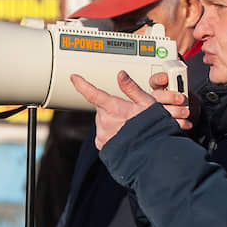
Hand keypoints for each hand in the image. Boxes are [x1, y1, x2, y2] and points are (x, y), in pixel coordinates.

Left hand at [71, 70, 188, 149]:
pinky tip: (123, 135)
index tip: (74, 78)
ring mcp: (102, 134)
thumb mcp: (147, 103)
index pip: (93, 94)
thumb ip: (131, 88)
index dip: (82, 85)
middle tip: (128, 114)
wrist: (151, 152)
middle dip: (112, 108)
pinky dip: (110, 132)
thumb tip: (121, 74)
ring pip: (102, 121)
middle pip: (102, 108)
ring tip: (128, 126)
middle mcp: (104, 121)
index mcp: (114, 108)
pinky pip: (102, 133)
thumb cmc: (152, 127)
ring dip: (111, 121)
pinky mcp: (102, 144)